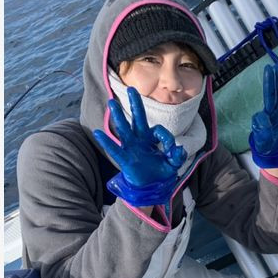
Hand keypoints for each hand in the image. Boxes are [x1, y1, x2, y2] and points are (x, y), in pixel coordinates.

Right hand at [93, 87, 186, 205]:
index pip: (158, 130)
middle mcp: (140, 140)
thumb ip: (178, 156)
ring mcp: (131, 148)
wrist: (151, 188)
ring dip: (118, 116)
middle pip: (137, 118)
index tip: (172, 148)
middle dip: (135, 104)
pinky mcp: (126, 159)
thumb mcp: (173, 164)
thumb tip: (179, 148)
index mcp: (151, 139)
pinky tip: (98, 133)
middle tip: (131, 89)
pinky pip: (116, 149)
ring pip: (124, 129)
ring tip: (111, 102)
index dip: (166, 137)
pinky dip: (107, 142)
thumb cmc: (160, 173)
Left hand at [249, 64, 277, 168]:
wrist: (276, 158)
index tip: (269, 71)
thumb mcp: (261, 139)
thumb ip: (261, 128)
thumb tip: (261, 115)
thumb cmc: (266, 149)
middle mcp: (274, 112)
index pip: (269, 95)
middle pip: (275, 92)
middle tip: (272, 66)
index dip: (269, 83)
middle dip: (274, 80)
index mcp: (267, 115)